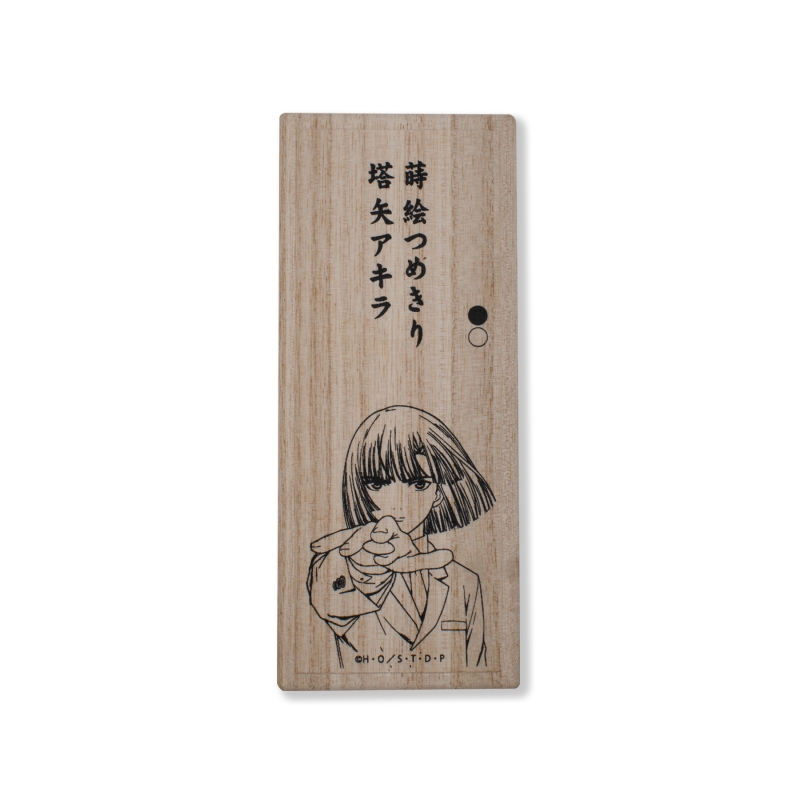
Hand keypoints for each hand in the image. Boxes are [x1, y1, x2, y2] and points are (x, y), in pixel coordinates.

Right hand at [310, 518, 453, 572]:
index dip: (381, 536)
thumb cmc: (397, 554)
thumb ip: (429, 560)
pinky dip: (326, 543)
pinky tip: (314, 548)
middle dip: (363, 545)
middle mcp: (372, 528)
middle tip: (360, 554)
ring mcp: (358, 535)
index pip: (383, 529)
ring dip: (345, 546)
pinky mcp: (345, 543)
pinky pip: (335, 540)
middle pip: (365, 535)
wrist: (382, 549)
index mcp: (389, 528)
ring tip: (338, 552)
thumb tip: (450, 558)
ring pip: (349, 539)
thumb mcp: (411, 560)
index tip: (380, 545)